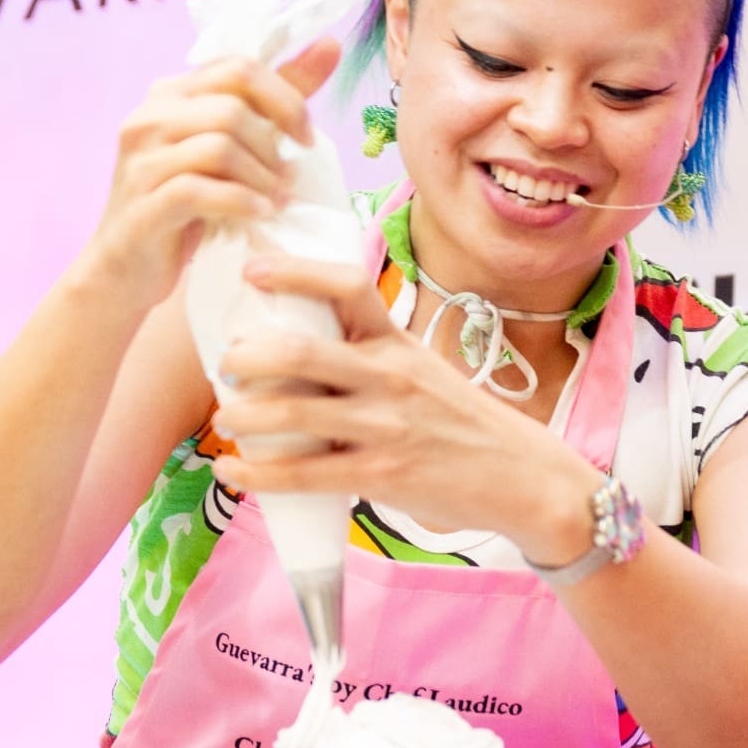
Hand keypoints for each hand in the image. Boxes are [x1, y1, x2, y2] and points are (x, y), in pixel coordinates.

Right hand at [81, 40, 341, 310]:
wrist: (126, 269)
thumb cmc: (185, 206)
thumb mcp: (230, 147)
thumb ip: (274, 100)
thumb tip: (330, 46)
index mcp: (170, 94)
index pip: (238, 68)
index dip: (285, 98)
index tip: (306, 136)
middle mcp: (149, 117)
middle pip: (232, 108)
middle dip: (273, 144)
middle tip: (289, 178)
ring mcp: (141, 160)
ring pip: (220, 147)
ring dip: (262, 177)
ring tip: (277, 200)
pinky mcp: (144, 204)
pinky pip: (201, 190)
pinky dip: (242, 202)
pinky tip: (260, 215)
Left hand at [208, 254, 601, 557]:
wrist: (522, 477)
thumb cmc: (461, 422)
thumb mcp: (423, 369)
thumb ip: (369, 357)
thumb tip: (295, 352)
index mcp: (398, 342)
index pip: (346, 286)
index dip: (293, 272)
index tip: (253, 270)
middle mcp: (390, 377)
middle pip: (301, 352)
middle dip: (246, 357)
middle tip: (226, 365)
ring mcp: (385, 427)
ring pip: (292, 415)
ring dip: (242, 416)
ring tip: (225, 418)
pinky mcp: (380, 475)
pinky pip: (303, 474)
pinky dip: (257, 475)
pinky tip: (233, 471)